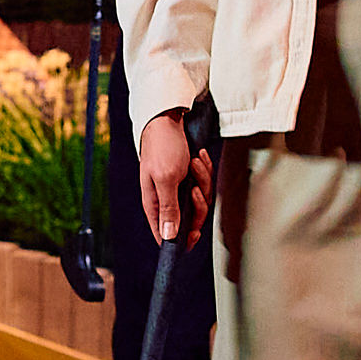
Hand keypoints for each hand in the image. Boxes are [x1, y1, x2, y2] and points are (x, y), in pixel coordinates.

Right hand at [139, 110, 211, 243]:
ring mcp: (179, 188)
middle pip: (191, 219)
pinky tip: (199, 157)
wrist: (168, 119)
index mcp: (154, 204)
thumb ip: (168, 208)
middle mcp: (167, 199)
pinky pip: (205, 183)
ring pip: (201, 200)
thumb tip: (168, 237)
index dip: (182, 240)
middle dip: (199, 202)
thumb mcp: (166, 179)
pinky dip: (205, 170)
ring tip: (194, 162)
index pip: (166, 235)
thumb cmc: (162, 148)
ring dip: (202, 179)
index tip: (195, 234)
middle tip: (194, 186)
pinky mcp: (189, 177)